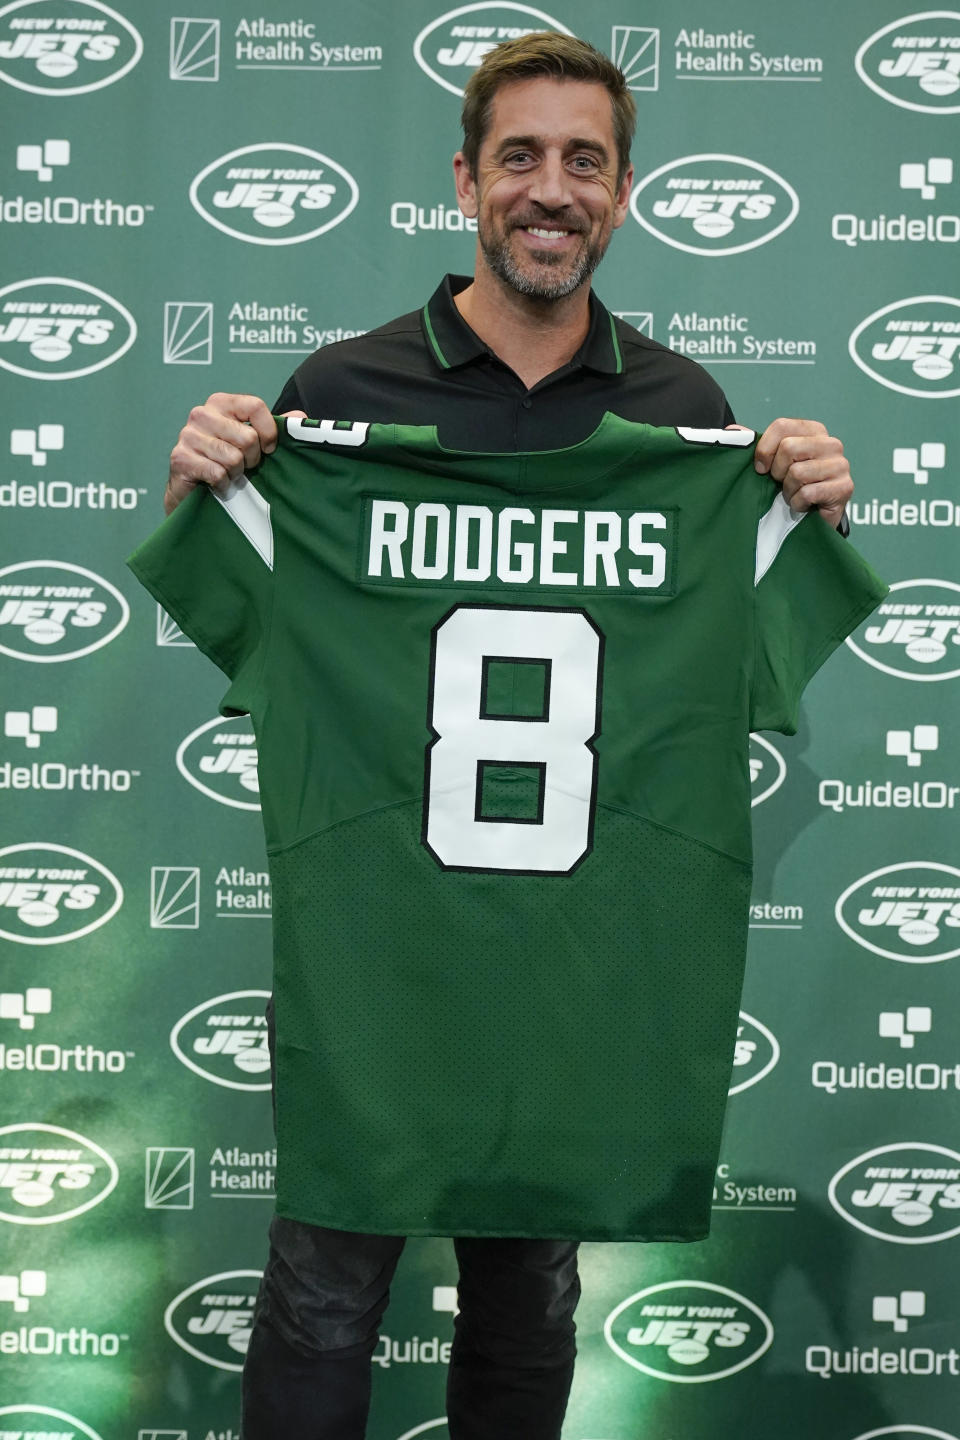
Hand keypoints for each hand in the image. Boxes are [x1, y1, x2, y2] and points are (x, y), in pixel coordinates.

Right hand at [165, 393, 306, 514]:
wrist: (192, 490)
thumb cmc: (225, 462)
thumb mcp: (253, 442)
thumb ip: (276, 427)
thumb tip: (301, 416)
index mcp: (221, 403)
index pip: (255, 405)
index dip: (269, 431)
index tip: (269, 449)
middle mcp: (202, 414)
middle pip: (248, 437)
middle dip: (252, 459)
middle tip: (244, 466)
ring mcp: (188, 435)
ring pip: (233, 458)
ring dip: (237, 473)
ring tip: (230, 473)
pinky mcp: (180, 458)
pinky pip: (217, 473)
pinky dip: (224, 484)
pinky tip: (218, 483)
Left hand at [751, 418, 851, 527]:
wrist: (812, 517)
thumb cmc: (790, 486)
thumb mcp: (771, 463)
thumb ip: (755, 445)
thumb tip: (733, 431)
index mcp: (813, 431)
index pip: (782, 426)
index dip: (764, 449)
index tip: (760, 468)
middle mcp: (831, 443)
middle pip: (789, 447)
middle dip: (777, 472)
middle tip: (782, 483)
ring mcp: (841, 465)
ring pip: (797, 473)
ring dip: (788, 490)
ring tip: (794, 494)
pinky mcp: (844, 487)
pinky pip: (807, 493)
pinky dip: (798, 503)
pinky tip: (803, 504)